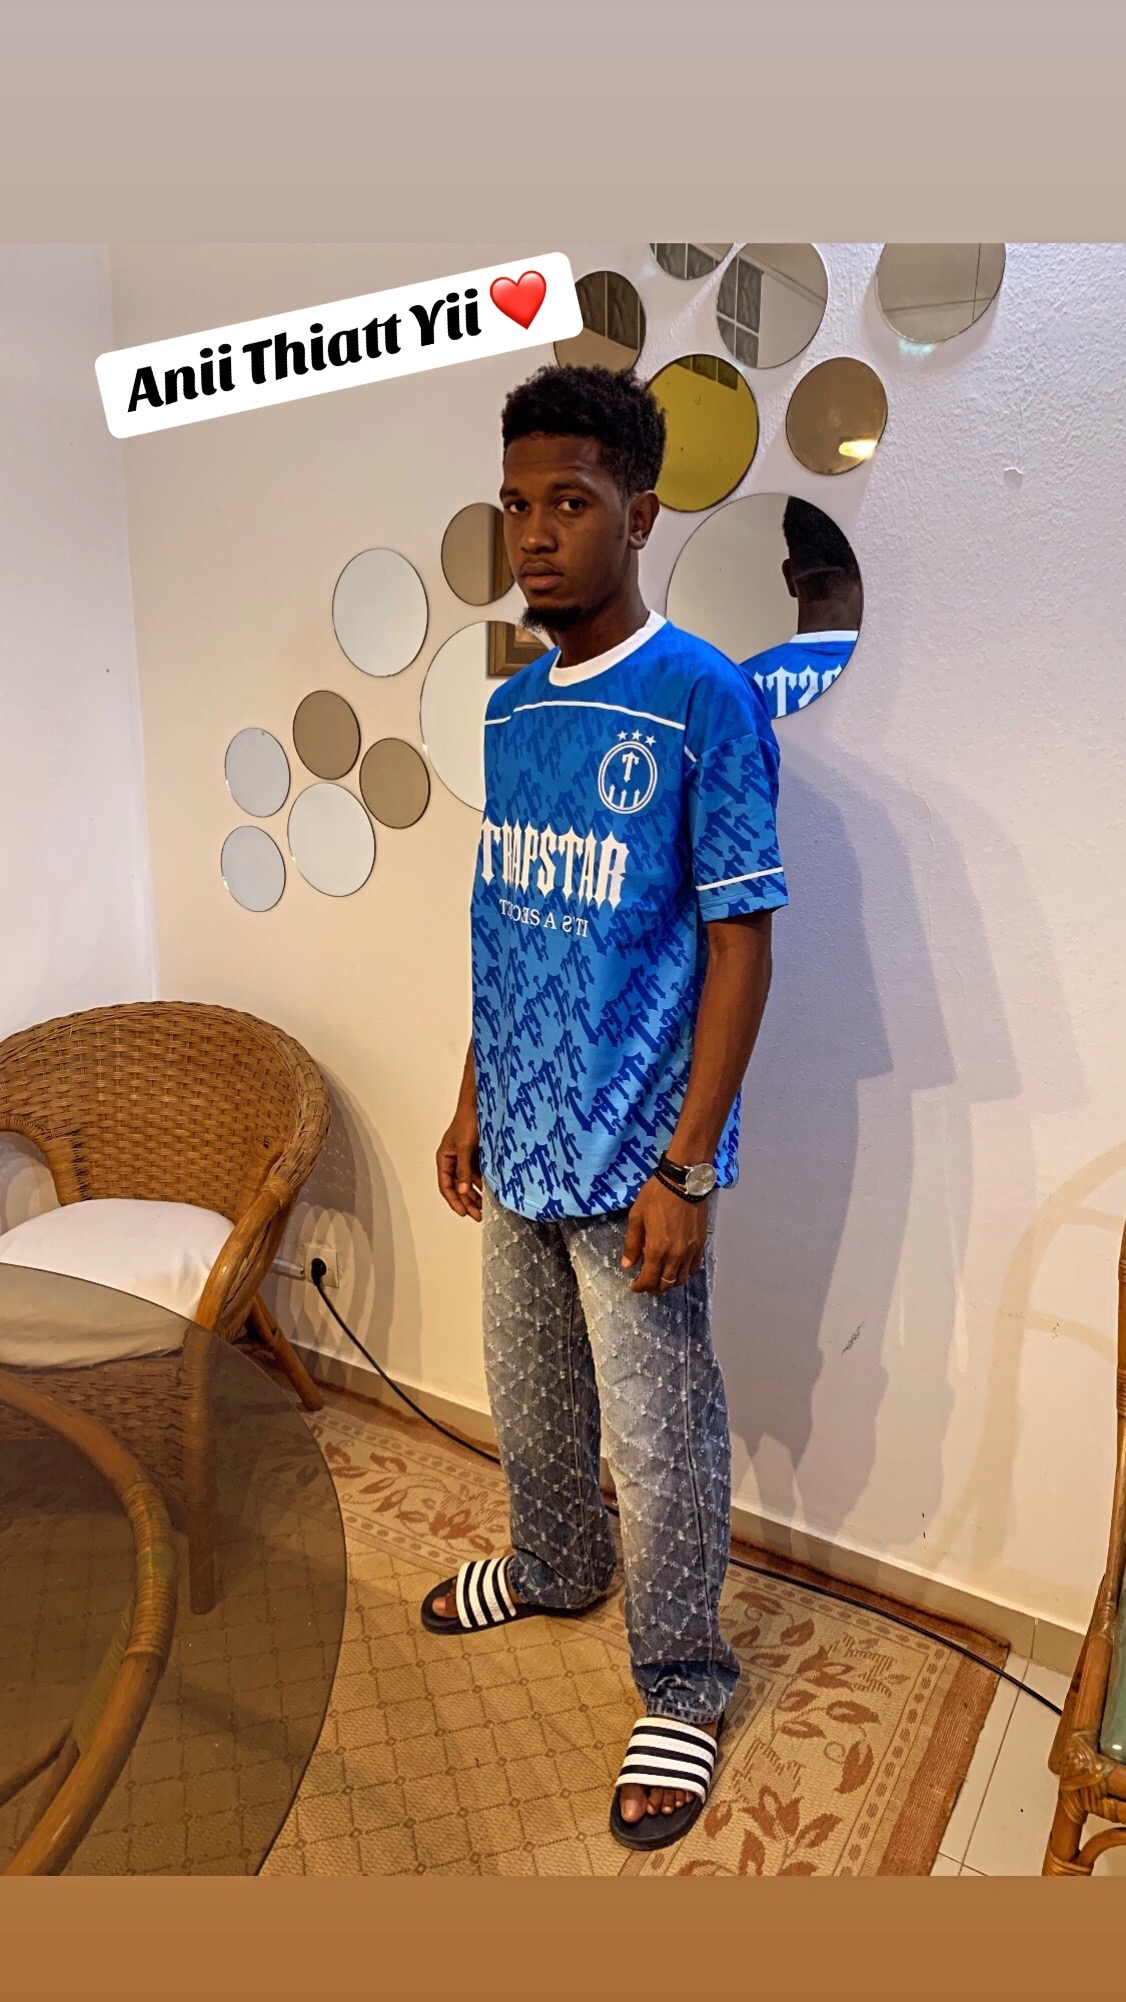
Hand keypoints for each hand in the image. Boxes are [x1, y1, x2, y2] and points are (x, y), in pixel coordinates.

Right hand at [436, 1104, 482, 1220]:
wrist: (481, 1104)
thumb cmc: (467, 1121)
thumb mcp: (464, 1147)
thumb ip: (463, 1169)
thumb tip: (462, 1189)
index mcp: (444, 1158)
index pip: (446, 1185)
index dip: (454, 1200)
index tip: (463, 1212)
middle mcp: (454, 1160)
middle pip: (458, 1186)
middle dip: (467, 1201)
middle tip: (477, 1215)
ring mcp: (466, 1158)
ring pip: (469, 1181)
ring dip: (475, 1194)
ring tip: (485, 1206)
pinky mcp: (477, 1154)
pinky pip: (478, 1173)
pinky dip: (483, 1183)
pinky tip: (490, 1191)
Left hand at [621, 1176, 707, 1293]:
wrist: (684, 1182)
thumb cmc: (656, 1196)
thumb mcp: (636, 1217)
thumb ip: (632, 1243)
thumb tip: (627, 1265)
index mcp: (657, 1250)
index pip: (649, 1279)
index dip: (640, 1287)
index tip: (634, 1287)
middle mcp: (676, 1256)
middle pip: (666, 1284)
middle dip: (654, 1288)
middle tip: (646, 1284)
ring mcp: (690, 1251)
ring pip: (681, 1279)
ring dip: (670, 1283)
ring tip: (661, 1278)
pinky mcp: (701, 1244)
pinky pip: (694, 1267)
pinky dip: (685, 1273)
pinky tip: (678, 1268)